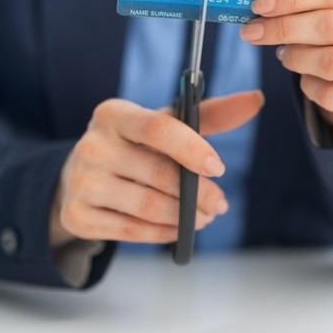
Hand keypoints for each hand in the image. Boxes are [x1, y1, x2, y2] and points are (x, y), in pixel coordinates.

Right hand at [50, 91, 264, 247]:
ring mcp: (81, 182)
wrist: (82, 176)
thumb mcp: (167, 124)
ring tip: (204, 217)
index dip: (193, 150)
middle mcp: (92, 145)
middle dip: (199, 194)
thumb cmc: (136, 146)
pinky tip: (177, 229)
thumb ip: (211, 113)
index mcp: (114, 114)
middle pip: (159, 173)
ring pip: (148, 206)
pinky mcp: (77, 217)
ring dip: (185, 217)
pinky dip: (162, 233)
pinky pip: (131, 232)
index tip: (220, 168)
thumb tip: (255, 99)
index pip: (158, 128)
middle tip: (220, 205)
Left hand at [240, 0, 332, 132]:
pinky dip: (308, 87)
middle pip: (329, 25)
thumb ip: (304, 7)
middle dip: (284, 28)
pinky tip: (306, 80)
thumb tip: (260, 6)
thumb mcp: (332, 16)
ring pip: (330, 61)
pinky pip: (329, 94)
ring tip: (283, 56)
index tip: (258, 5)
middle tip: (252, 32)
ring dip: (295, 58)